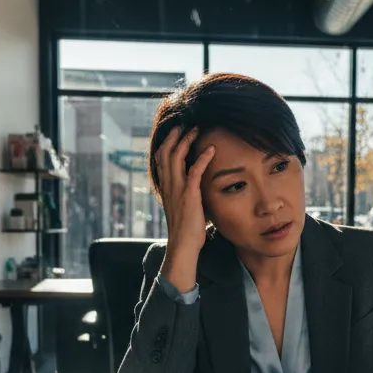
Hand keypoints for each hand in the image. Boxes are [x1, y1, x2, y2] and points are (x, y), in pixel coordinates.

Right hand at [155, 126, 214, 292]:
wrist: (183, 247)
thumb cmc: (187, 230)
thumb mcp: (184, 207)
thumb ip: (187, 194)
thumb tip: (196, 188)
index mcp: (166, 188)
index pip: (161, 160)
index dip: (166, 144)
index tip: (174, 132)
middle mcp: (169, 186)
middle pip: (165, 153)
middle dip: (174, 136)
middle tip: (184, 125)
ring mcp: (177, 190)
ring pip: (176, 158)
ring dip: (186, 141)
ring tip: (195, 130)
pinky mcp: (189, 195)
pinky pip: (194, 171)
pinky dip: (203, 158)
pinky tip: (211, 149)